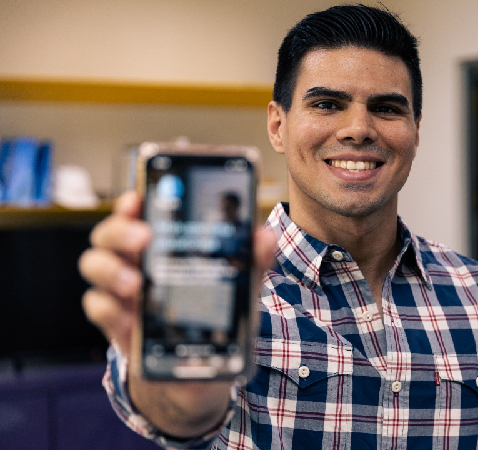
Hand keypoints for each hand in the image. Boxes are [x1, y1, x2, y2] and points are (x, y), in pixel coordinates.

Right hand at [78, 190, 276, 437]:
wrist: (199, 368)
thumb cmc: (214, 311)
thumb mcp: (238, 286)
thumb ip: (251, 261)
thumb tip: (265, 236)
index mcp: (159, 243)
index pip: (137, 212)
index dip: (132, 202)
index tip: (138, 197)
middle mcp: (133, 259)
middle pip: (108, 233)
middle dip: (121, 231)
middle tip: (145, 237)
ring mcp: (120, 290)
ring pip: (93, 265)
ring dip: (111, 269)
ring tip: (135, 283)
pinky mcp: (115, 321)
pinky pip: (97, 308)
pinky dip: (108, 310)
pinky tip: (127, 318)